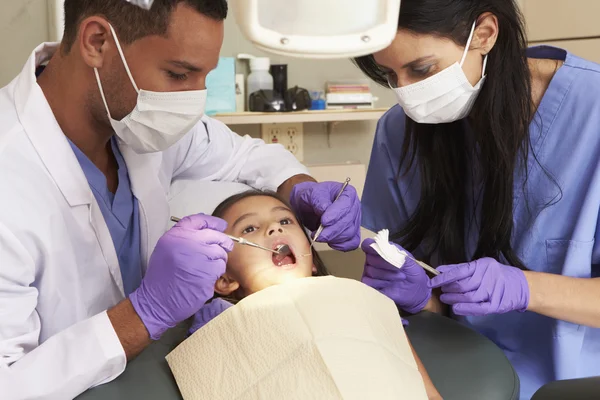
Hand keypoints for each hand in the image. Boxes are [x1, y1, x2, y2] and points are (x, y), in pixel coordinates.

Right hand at [130, 214, 233, 339]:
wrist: (157, 301)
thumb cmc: (162, 277)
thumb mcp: (166, 249)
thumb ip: (184, 236)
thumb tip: (207, 228)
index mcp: (175, 235)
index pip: (199, 220)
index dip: (213, 222)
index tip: (221, 226)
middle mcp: (187, 243)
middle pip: (215, 235)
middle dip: (223, 242)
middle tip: (226, 247)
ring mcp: (198, 257)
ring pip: (220, 253)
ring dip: (218, 260)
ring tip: (206, 268)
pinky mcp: (207, 273)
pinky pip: (219, 268)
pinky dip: (216, 273)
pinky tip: (205, 278)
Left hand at [289, 181, 360, 250]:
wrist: (308, 206)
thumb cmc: (312, 197)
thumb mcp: (312, 194)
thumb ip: (318, 200)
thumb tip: (324, 209)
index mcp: (348, 193)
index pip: (346, 204)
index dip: (336, 214)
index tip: (324, 221)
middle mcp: (354, 207)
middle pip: (348, 221)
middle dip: (332, 230)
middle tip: (318, 235)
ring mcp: (354, 221)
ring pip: (350, 233)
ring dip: (334, 238)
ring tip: (319, 236)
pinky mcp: (352, 233)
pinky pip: (352, 243)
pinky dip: (341, 245)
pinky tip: (330, 243)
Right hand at [361, 239, 430, 313]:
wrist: (416, 293)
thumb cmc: (414, 275)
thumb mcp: (411, 263)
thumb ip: (399, 254)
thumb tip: (387, 249)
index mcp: (384, 251)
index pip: (369, 244)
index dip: (370, 246)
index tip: (378, 251)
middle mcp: (374, 261)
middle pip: (369, 258)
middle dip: (385, 264)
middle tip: (399, 269)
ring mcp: (371, 273)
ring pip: (369, 270)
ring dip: (386, 275)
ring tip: (399, 278)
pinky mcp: (370, 285)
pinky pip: (367, 282)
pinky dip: (379, 283)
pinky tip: (389, 285)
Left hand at [428, 258, 528, 315]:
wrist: (520, 285)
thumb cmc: (495, 274)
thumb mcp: (479, 266)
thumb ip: (460, 268)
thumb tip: (440, 270)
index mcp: (482, 265)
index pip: (458, 272)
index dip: (442, 278)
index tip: (431, 282)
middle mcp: (487, 277)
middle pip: (462, 285)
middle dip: (448, 289)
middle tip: (441, 291)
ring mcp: (492, 291)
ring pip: (468, 297)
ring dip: (453, 299)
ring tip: (446, 299)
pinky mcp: (496, 304)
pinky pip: (478, 308)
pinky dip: (465, 309)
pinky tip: (456, 308)